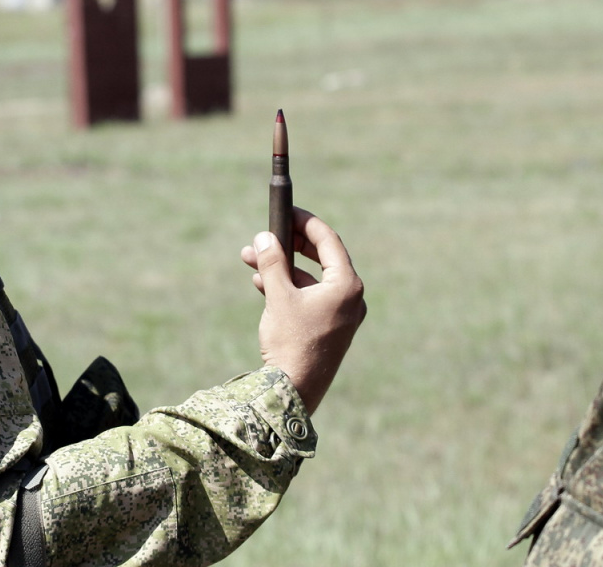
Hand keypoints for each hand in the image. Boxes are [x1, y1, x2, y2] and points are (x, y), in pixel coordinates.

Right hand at [240, 207, 365, 414]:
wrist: (294, 391)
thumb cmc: (291, 343)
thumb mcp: (278, 296)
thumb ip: (272, 262)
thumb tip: (264, 237)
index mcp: (347, 285)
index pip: (328, 240)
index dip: (304, 222)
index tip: (285, 211)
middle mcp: (351, 297)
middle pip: (321, 257)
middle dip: (288, 245)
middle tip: (266, 234)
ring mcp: (342, 314)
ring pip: (311, 279)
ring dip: (282, 267)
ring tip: (251, 260)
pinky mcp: (330, 328)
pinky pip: (310, 297)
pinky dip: (288, 287)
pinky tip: (261, 283)